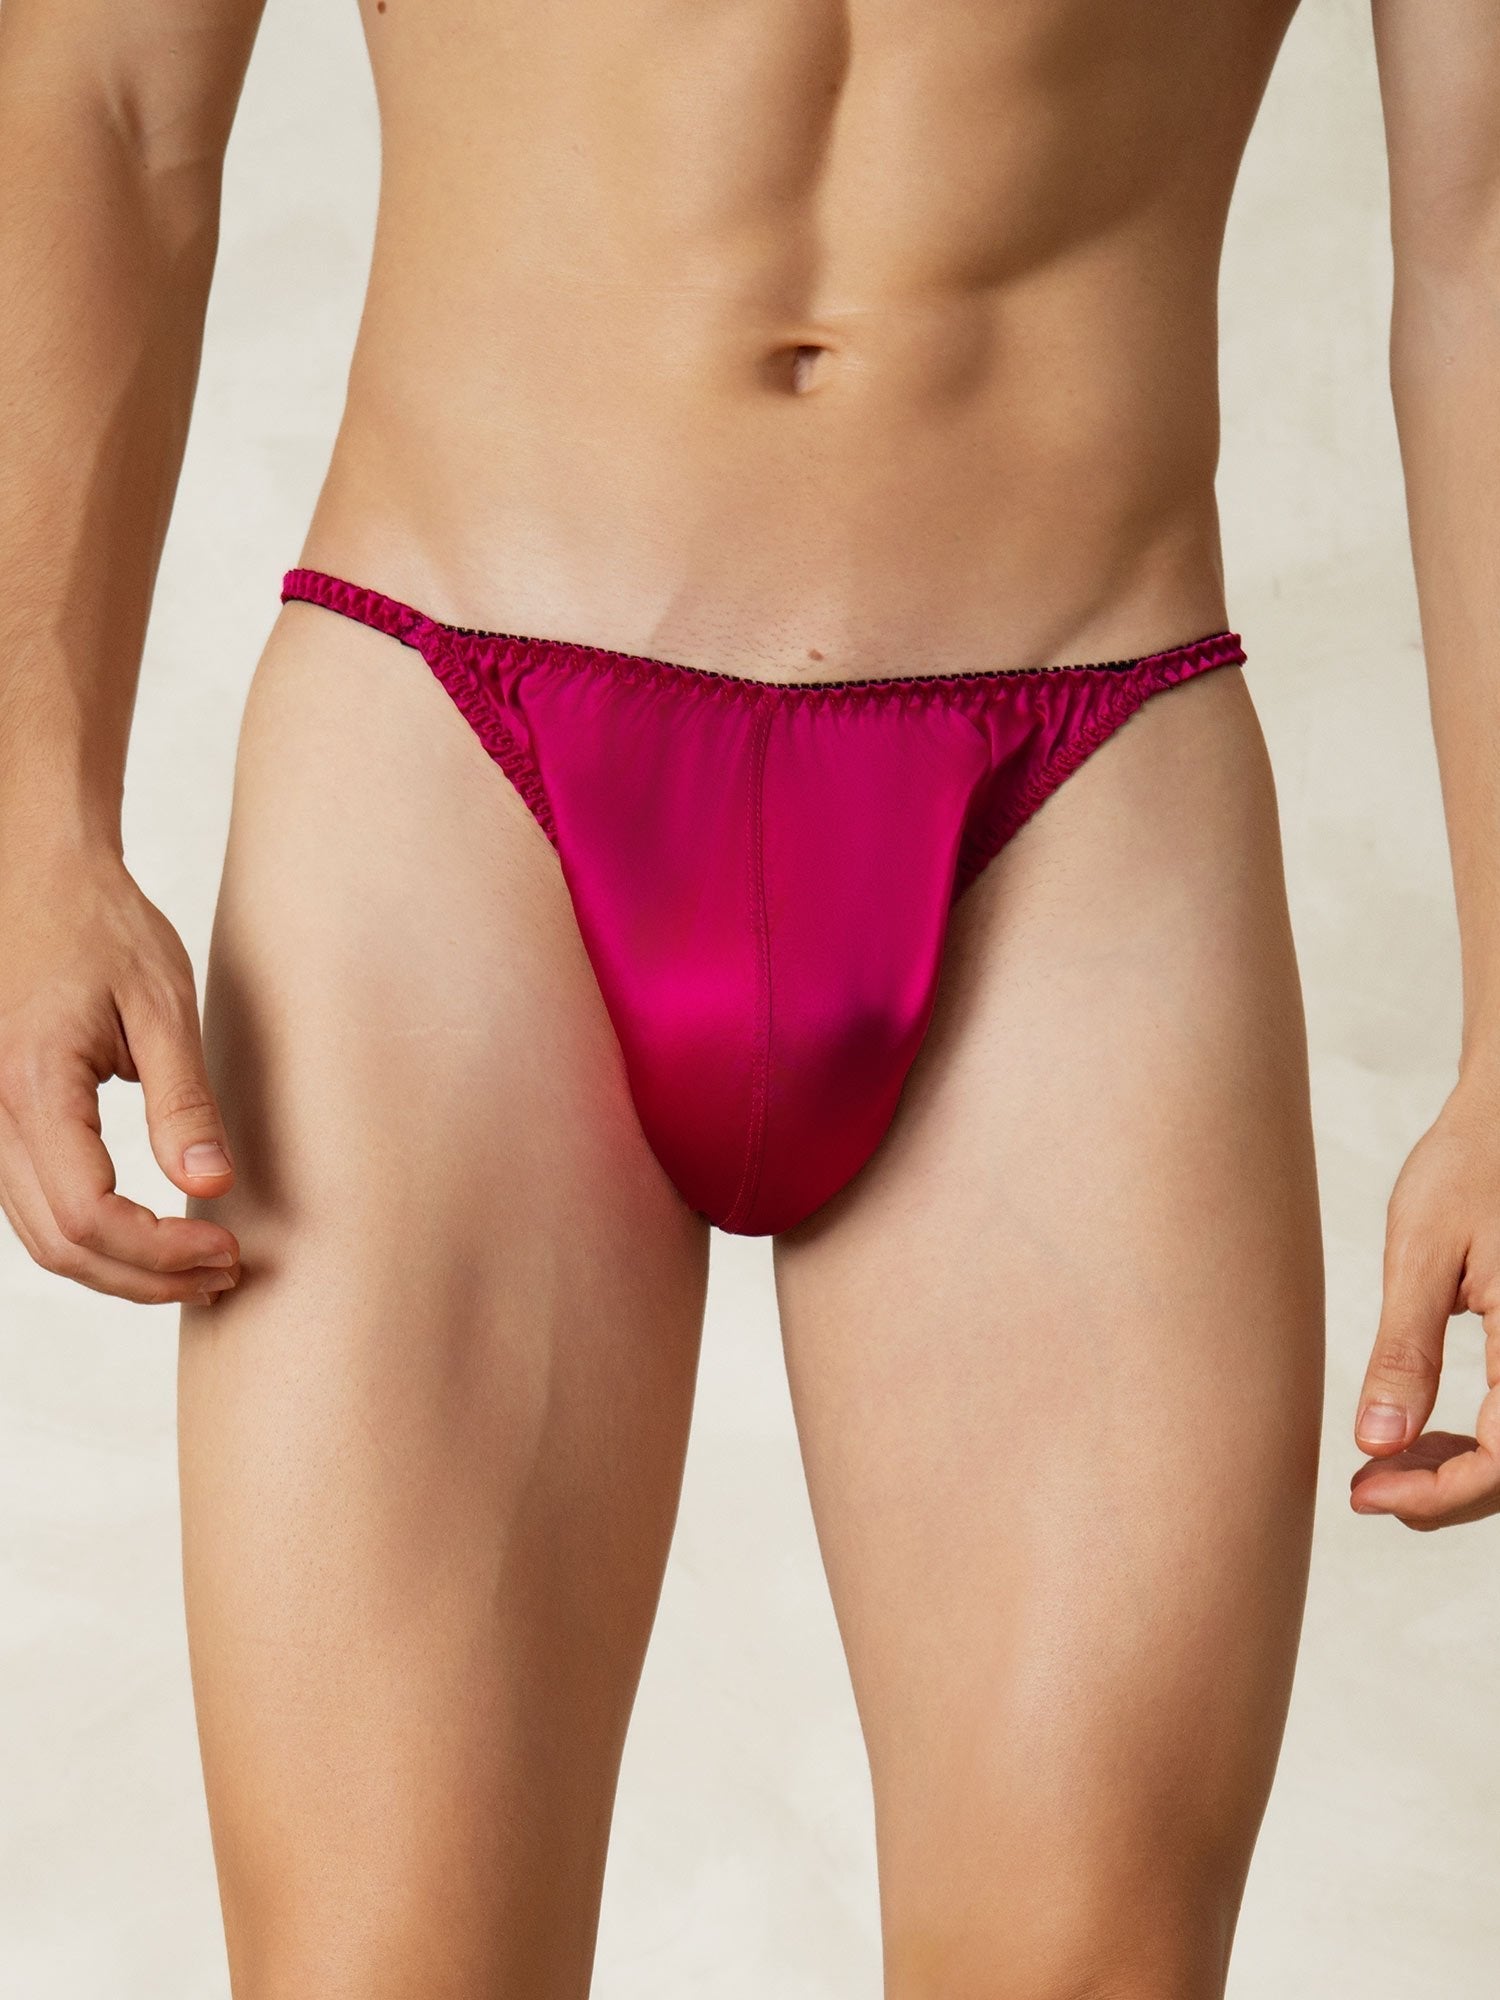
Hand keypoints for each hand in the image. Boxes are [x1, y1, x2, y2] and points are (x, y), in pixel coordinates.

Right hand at [0, 846, 239, 1303]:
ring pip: (41, 1237)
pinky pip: (34, 1206)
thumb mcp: (164, 1005)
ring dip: (120, 1268)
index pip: (89, 1215)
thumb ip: (185, 1101)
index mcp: (33, 1085)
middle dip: (146, 1277)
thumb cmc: (102, 926)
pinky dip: (93, 1238)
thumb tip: (212, 1185)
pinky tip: (151, 1238)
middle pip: (60, 1244)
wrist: (39, 874)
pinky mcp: (0, 1120)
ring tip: (200, 1266)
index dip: (160, 1253)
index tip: (227, 1249)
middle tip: (225, 1273)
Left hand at [1351, 1072, 1499, 1527]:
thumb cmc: (1472, 1163)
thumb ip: (1405, 1352)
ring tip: (1383, 1467)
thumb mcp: (1422, 1252)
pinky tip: (1420, 1432)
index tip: (1365, 1494)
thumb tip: (1376, 1444)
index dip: (1437, 1495)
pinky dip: (1477, 1436)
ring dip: (1459, 1470)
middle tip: (1363, 1491)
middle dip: (1442, 1492)